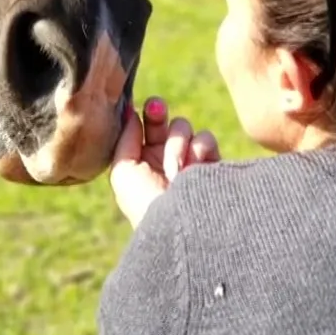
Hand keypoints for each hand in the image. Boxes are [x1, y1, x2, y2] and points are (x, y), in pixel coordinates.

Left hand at [109, 97, 220, 228]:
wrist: (179, 226)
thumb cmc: (144, 203)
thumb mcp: (123, 172)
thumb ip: (125, 139)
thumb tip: (132, 113)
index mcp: (142, 162)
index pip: (142, 128)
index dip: (141, 116)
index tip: (141, 109)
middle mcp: (165, 159)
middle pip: (163, 121)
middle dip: (157, 112)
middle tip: (156, 108)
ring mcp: (189, 160)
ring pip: (183, 127)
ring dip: (176, 143)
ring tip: (175, 170)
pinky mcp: (212, 164)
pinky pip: (205, 138)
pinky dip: (198, 149)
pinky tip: (193, 169)